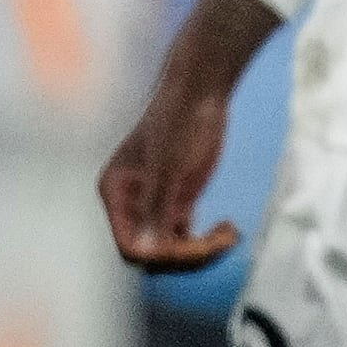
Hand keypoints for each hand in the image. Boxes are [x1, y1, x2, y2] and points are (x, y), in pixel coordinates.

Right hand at [101, 0, 277, 272]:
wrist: (200, 91)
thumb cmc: (179, 119)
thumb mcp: (169, 166)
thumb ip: (156, 208)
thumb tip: (146, 251)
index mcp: (116, 194)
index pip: (130, 246)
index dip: (161, 254)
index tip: (195, 245)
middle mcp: (131, 203)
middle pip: (152, 254)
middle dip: (187, 255)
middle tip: (222, 241)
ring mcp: (155, 204)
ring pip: (171, 251)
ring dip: (201, 252)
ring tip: (229, 236)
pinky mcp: (177, 202)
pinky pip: (186, 239)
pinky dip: (207, 242)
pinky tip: (228, 231)